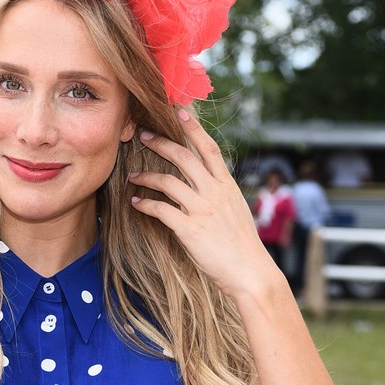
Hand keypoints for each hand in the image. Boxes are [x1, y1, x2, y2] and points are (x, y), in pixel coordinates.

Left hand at [128, 109, 281, 298]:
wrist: (251, 273)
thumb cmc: (242, 244)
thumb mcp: (236, 210)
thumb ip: (220, 193)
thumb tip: (207, 181)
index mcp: (227, 186)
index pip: (209, 148)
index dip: (193, 128)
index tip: (179, 111)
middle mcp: (215, 193)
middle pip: (184, 157)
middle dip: (161, 143)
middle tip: (143, 135)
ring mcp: (202, 210)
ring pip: (168, 181)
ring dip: (146, 176)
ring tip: (132, 176)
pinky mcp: (189, 229)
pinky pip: (161, 210)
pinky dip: (146, 204)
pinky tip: (136, 203)